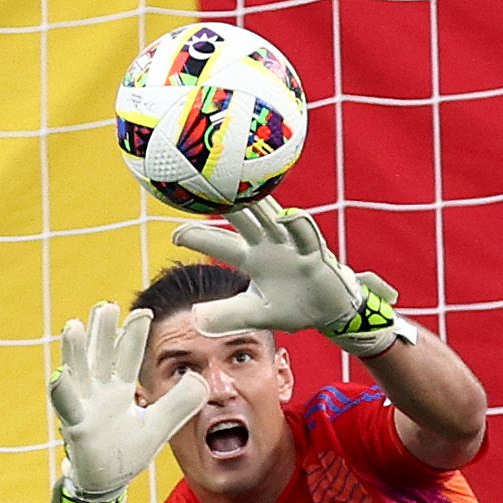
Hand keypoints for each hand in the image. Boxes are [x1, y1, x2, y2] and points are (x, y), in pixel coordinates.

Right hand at [46, 302, 203, 502]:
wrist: (107, 481)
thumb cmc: (126, 449)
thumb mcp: (159, 425)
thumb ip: (180, 403)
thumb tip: (202, 379)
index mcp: (119, 388)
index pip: (128, 356)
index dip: (134, 336)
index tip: (144, 313)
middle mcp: (99, 391)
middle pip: (101, 355)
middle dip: (103, 332)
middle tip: (106, 305)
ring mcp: (85, 406)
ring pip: (79, 373)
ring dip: (75, 351)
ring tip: (74, 326)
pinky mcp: (76, 426)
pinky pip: (67, 406)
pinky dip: (62, 392)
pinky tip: (58, 376)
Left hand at [171, 199, 409, 356]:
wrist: (328, 312)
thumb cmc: (291, 307)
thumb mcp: (254, 314)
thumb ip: (227, 316)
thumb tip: (194, 318)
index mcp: (251, 257)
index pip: (218, 243)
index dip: (197, 237)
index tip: (174, 236)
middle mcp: (268, 244)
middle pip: (242, 220)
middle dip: (224, 203)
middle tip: (203, 184)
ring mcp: (292, 246)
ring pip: (272, 219)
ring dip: (258, 204)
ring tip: (242, 186)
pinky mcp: (315, 254)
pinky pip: (307, 237)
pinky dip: (299, 225)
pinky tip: (288, 216)